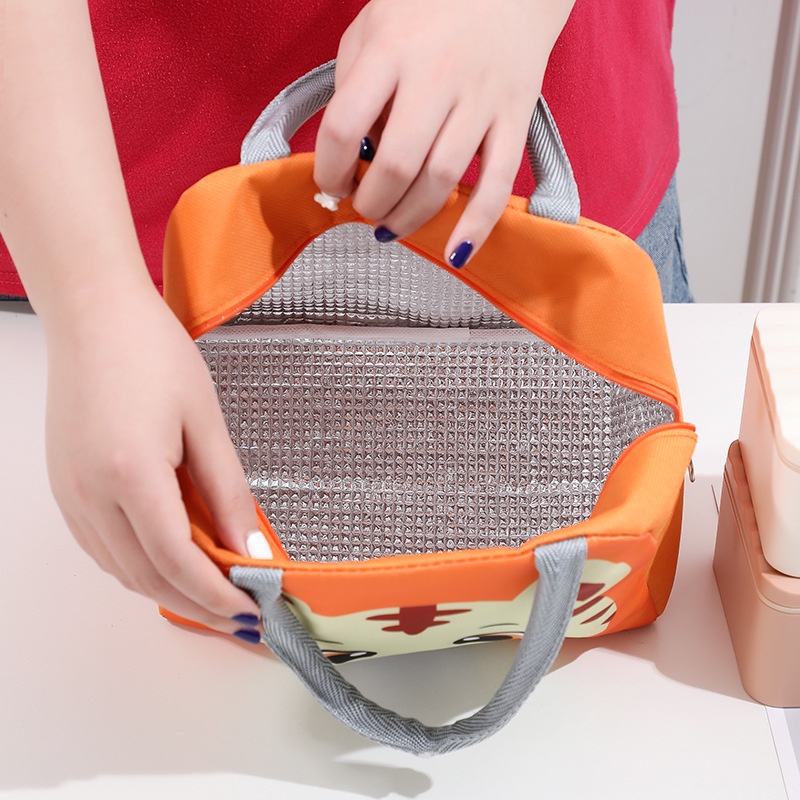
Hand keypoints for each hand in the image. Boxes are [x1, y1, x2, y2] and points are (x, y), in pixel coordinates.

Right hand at [44, 285, 262, 635]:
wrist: (95, 317)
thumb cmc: (153, 355)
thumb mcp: (206, 423)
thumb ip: (228, 492)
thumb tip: (249, 549)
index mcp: (129, 475)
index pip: (177, 562)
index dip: (216, 595)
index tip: (250, 610)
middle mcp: (91, 496)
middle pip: (146, 578)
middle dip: (197, 604)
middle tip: (240, 616)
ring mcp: (71, 496)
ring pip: (121, 571)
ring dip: (169, 591)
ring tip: (213, 594)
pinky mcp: (66, 489)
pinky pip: (103, 549)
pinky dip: (140, 568)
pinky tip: (171, 563)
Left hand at [314, 0, 574, 266]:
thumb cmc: (428, 9)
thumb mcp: (372, 29)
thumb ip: (354, 85)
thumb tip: (352, 155)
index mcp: (389, 50)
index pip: (343, 126)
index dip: (329, 170)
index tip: (331, 183)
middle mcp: (436, 75)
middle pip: (396, 163)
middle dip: (371, 202)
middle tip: (365, 208)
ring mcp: (480, 98)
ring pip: (442, 178)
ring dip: (410, 217)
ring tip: (392, 225)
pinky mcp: (516, 117)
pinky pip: (497, 183)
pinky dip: (476, 225)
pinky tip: (456, 254)